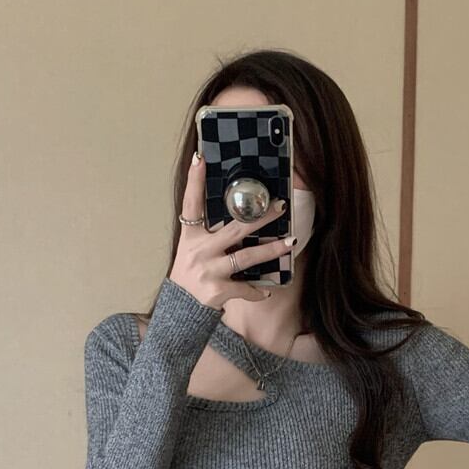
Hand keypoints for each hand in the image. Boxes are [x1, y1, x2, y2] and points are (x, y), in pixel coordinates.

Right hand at [169, 151, 295, 309]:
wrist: (179, 310)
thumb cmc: (190, 277)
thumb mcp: (192, 252)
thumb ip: (210, 237)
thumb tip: (241, 222)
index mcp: (190, 238)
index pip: (191, 204)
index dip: (194, 181)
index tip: (200, 159)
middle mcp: (199, 251)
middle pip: (234, 230)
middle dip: (260, 218)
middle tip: (279, 206)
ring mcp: (209, 271)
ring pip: (246, 257)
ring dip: (270, 251)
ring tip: (289, 243)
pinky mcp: (217, 291)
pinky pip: (245, 288)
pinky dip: (257, 291)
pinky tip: (266, 290)